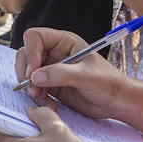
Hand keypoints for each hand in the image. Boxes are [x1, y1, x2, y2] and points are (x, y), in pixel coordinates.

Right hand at [15, 26, 129, 116]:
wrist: (117, 102)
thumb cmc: (108, 83)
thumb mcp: (85, 76)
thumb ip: (59, 74)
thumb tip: (34, 76)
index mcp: (64, 42)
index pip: (35, 37)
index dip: (30, 52)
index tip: (33, 71)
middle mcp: (55, 53)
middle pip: (26, 54)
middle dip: (26, 72)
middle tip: (32, 88)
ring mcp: (51, 69)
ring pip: (27, 73)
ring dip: (30, 87)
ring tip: (41, 98)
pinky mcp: (51, 85)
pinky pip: (34, 88)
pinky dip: (37, 97)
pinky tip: (50, 104)